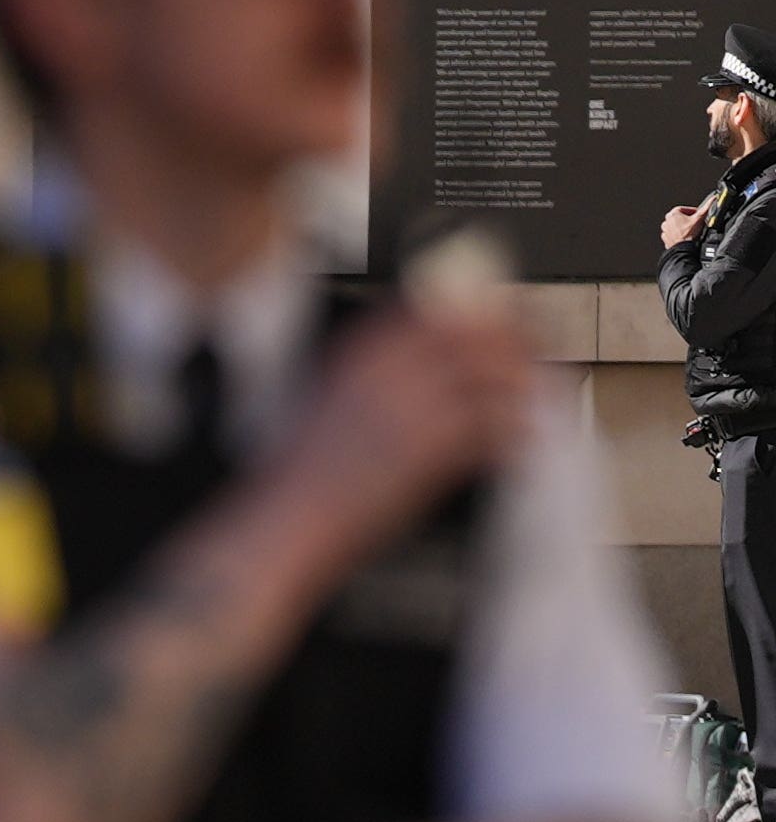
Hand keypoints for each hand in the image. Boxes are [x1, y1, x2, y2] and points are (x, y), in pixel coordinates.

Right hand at [255, 305, 534, 564]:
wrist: (290, 513)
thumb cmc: (302, 464)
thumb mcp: (328, 392)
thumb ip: (374, 363)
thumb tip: (423, 349)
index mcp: (360, 350)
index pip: (439, 308)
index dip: (481, 310)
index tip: (501, 318)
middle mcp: (391, 370)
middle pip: (477, 336)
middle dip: (515, 345)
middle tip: (531, 357)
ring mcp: (414, 409)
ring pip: (494, 381)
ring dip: (522, 390)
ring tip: (530, 400)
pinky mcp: (432, 451)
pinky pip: (492, 430)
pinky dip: (513, 435)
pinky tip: (517, 441)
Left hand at [666, 200, 711, 246]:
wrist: (683, 248)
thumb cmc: (689, 234)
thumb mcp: (700, 218)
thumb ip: (707, 207)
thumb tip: (713, 199)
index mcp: (673, 214)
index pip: (684, 209)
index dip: (693, 211)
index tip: (698, 215)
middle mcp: (666, 221)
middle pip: (680, 217)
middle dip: (688, 219)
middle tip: (695, 223)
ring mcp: (665, 230)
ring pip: (676, 226)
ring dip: (683, 227)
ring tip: (691, 230)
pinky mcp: (666, 238)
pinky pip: (673, 234)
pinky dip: (679, 234)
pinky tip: (686, 236)